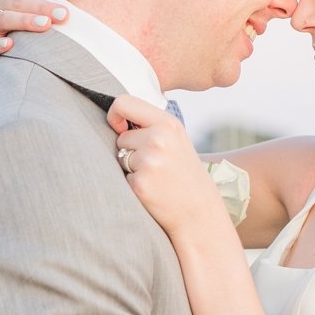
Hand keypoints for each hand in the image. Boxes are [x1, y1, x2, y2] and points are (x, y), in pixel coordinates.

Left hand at [108, 95, 221, 236]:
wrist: (199, 212)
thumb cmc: (185, 175)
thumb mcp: (177, 140)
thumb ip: (151, 126)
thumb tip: (116, 118)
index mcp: (168, 124)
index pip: (124, 103)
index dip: (114, 114)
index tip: (118, 127)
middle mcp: (158, 139)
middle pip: (121, 137)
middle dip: (130, 150)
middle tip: (156, 165)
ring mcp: (148, 161)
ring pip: (120, 157)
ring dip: (131, 168)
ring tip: (156, 178)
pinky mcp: (139, 183)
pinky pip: (122, 178)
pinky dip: (133, 185)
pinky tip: (153, 191)